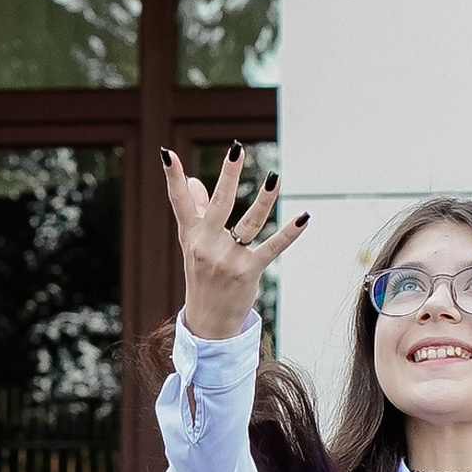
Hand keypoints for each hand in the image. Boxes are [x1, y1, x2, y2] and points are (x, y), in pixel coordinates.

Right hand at [160, 145, 305, 344]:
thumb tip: (195, 180)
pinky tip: (304, 218)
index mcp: (191, 235)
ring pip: (249, 223)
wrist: (208, 321)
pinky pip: (272, 247)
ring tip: (274, 177)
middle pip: (219, 205)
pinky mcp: (249, 271)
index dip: (172, 178)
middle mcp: (206, 245)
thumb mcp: (194, 243)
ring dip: (264, 200)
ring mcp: (228, 259)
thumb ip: (195, 210)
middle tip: (236, 150)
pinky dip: (289, 233)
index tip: (167, 154)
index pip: (179, 201)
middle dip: (228, 176)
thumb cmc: (202, 276)